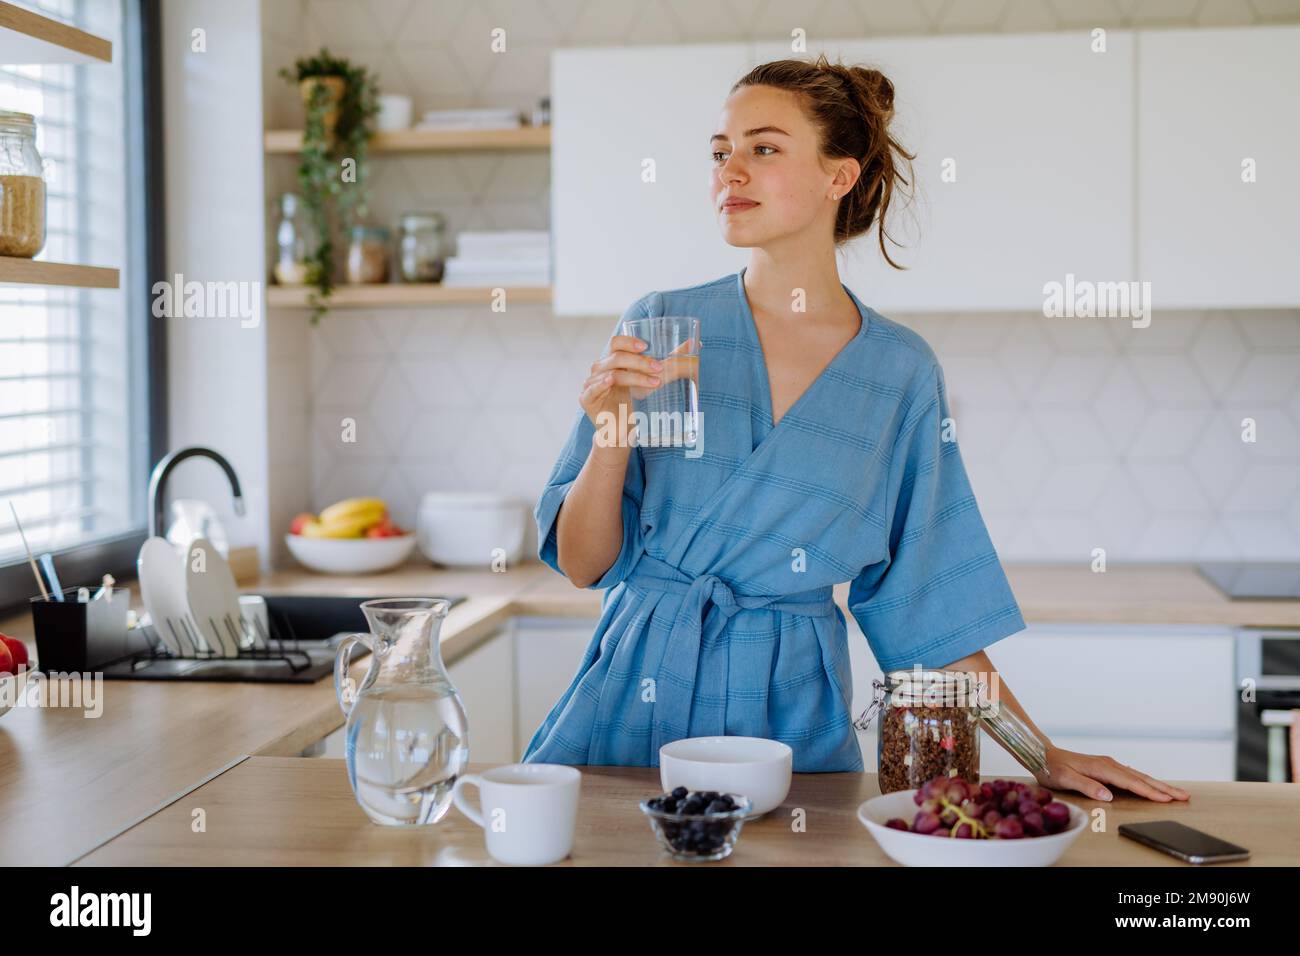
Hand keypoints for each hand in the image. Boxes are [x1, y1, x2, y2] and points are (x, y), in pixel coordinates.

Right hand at [580, 334, 663, 445]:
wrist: (621, 432)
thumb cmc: (635, 404)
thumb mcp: (653, 379)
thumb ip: (671, 362)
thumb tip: (695, 343)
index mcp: (613, 360)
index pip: (617, 343)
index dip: (629, 341)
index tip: (646, 346)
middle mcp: (600, 369)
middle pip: (616, 357)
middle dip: (639, 361)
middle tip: (659, 368)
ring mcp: (591, 383)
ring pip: (611, 373)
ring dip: (633, 376)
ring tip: (654, 382)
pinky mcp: (587, 400)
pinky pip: (592, 389)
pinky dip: (601, 383)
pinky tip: (611, 381)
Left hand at [1033, 746, 1190, 802]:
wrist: (1042, 754)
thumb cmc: (1052, 767)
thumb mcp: (1065, 778)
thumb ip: (1086, 786)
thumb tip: (1107, 795)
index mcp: (1102, 768)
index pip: (1131, 782)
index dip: (1149, 792)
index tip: (1166, 799)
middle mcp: (1108, 764)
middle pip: (1140, 778)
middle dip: (1163, 788)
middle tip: (1184, 796)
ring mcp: (1108, 764)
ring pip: (1138, 776)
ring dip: (1157, 784)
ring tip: (1175, 792)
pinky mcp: (1106, 767)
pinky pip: (1131, 775)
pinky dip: (1144, 781)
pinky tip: (1151, 785)